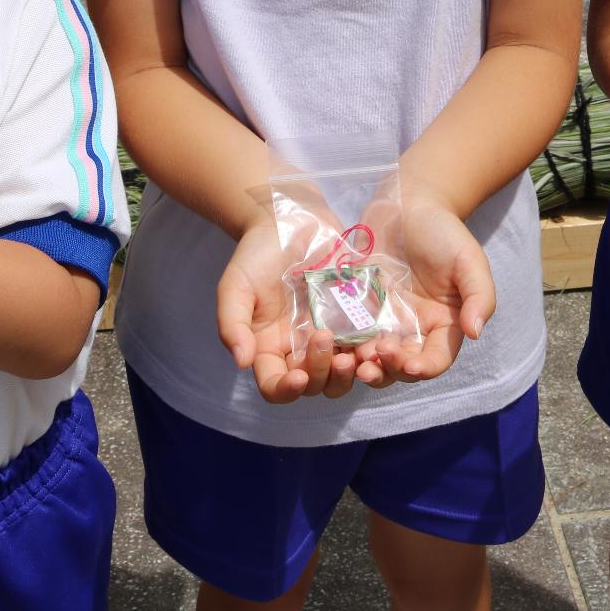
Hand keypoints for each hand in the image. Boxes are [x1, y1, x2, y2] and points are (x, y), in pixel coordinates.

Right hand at [216, 217, 368, 402]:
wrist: (289, 220)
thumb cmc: (256, 255)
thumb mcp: (235, 286)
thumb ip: (232, 324)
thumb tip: (241, 362)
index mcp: (268, 348)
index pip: (274, 386)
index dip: (285, 390)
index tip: (297, 377)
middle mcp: (300, 350)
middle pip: (314, 384)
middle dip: (321, 373)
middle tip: (324, 340)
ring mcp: (330, 336)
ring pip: (343, 374)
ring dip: (350, 373)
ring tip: (355, 353)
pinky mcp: (355, 319)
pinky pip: (367, 345)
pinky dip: (372, 352)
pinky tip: (377, 343)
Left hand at [358, 185, 497, 385]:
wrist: (408, 204)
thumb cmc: (444, 231)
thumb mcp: (469, 260)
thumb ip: (480, 296)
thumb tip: (476, 332)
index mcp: (444, 324)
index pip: (436, 359)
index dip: (424, 368)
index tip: (410, 365)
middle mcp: (413, 329)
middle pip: (402, 366)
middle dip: (389, 371)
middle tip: (373, 361)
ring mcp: (384, 320)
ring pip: (373, 357)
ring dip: (364, 365)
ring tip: (354, 359)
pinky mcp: (359, 307)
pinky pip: (350, 333)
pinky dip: (343, 343)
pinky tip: (335, 341)